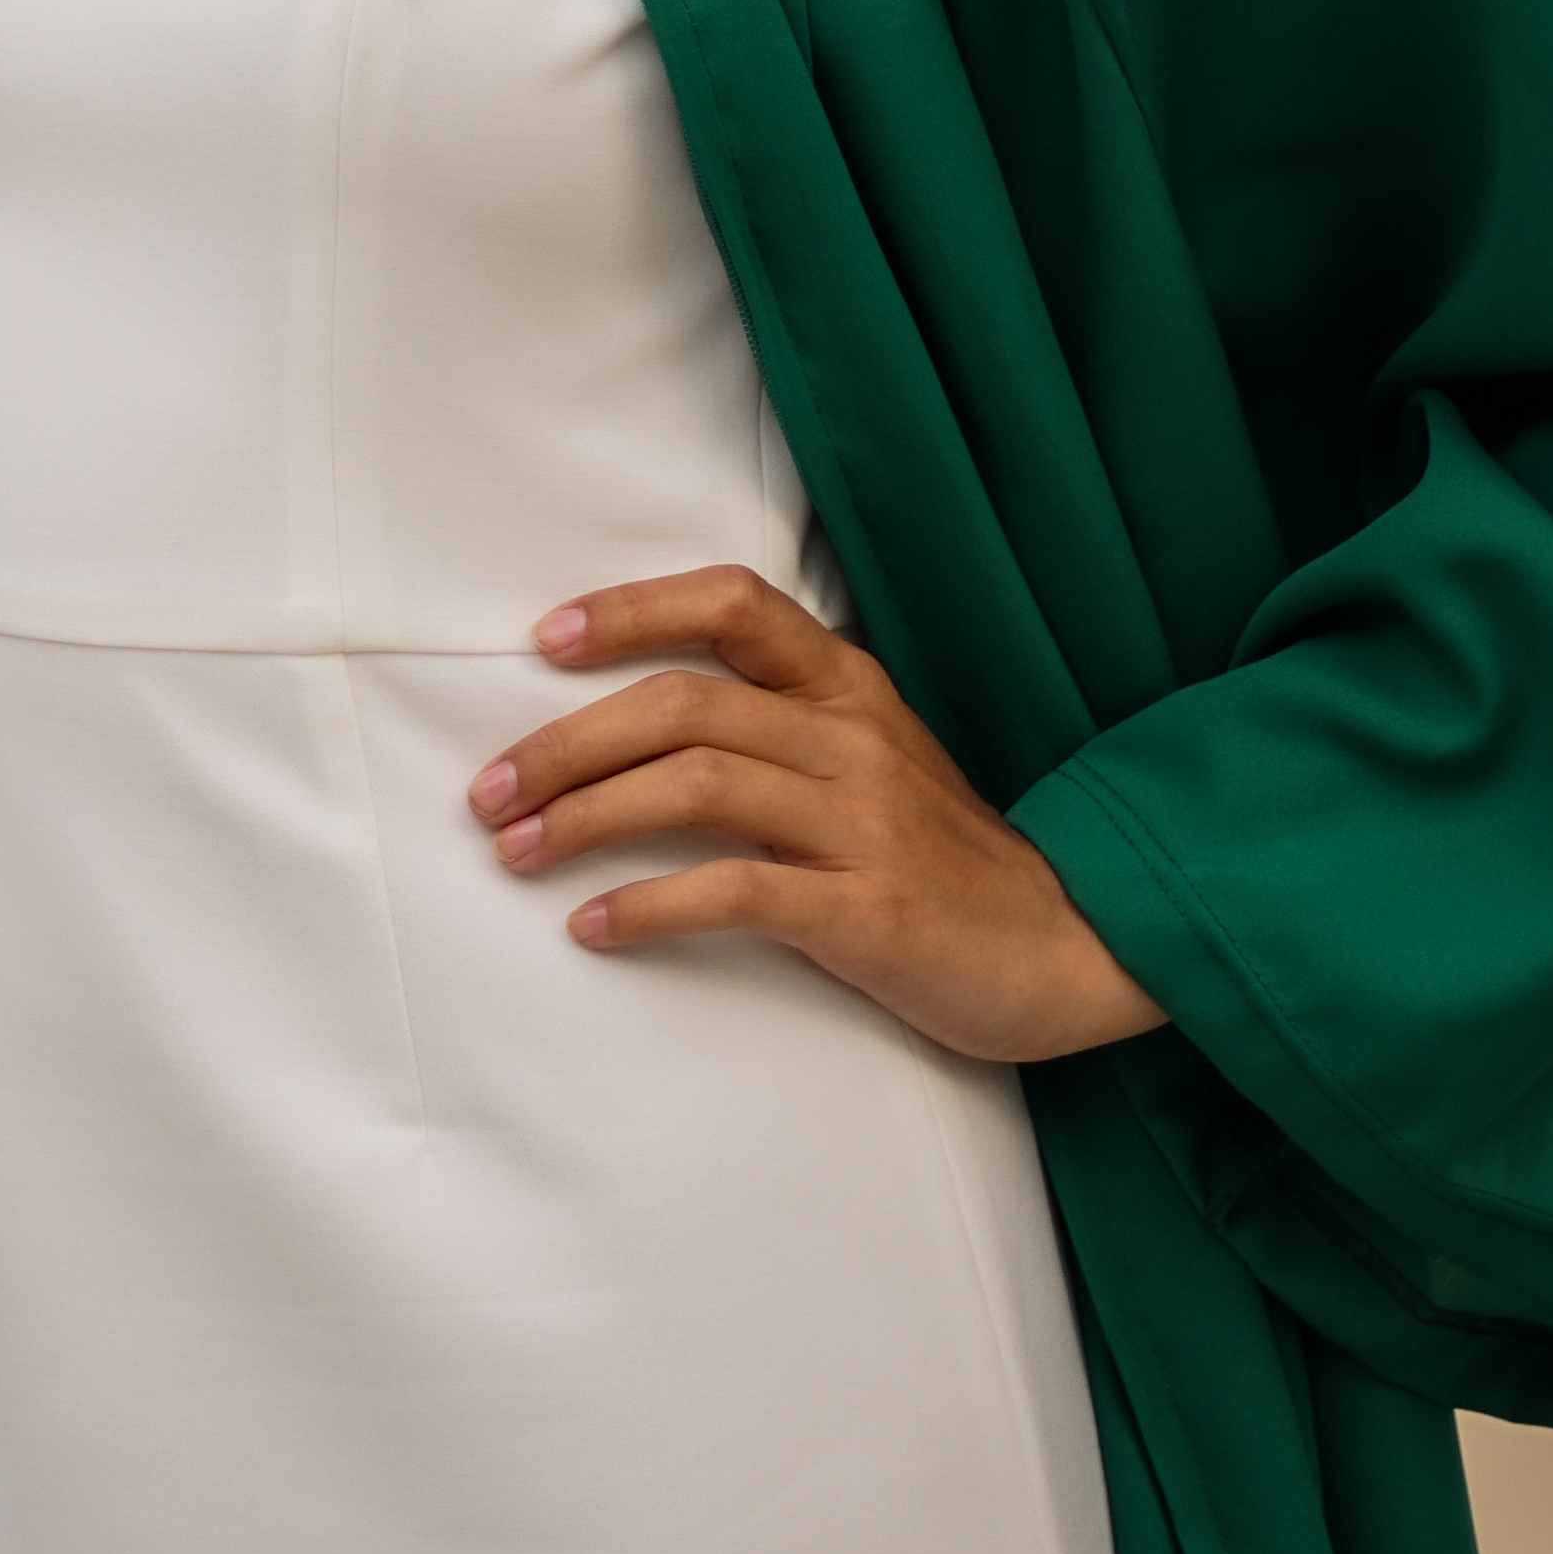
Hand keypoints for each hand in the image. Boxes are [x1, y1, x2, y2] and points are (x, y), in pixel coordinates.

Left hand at [467, 565, 1169, 1070]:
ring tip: (516, 852)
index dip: (634, 610)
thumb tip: (637, 724)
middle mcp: (852, 737)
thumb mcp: (872, 762)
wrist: (1065, 949)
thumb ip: (781, 728)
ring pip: (695, 786)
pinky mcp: (867, 912)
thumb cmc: (943, 859)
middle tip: (488, 790)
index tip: (548, 640)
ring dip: (587, 816)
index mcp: (850, 687)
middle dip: (567, 742)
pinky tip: (593, 926)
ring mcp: (862, 822)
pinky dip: (648, 907)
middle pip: (683, 704)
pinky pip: (736, 892)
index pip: (733, 604)